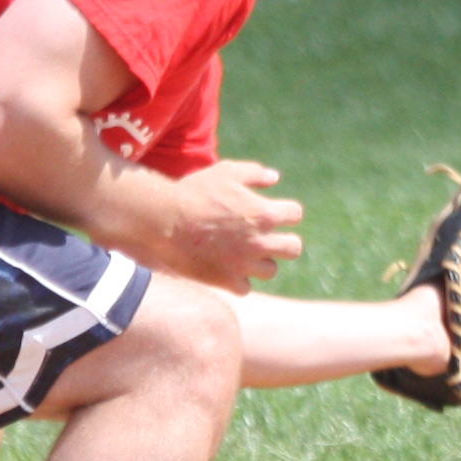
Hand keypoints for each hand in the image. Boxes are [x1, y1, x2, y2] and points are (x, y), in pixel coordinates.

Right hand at [153, 159, 303, 293]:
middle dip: (284, 242)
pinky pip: (245, 287)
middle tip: (266, 238)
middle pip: (293, 248)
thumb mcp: (226, 172)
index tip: (273, 212)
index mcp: (264, 214)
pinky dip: (238, 280)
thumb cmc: (195, 192)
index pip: (295, 214)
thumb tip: (274, 178)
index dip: (286, 211)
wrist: (164, 220)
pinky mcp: (226, 281)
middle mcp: (260, 241)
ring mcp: (244, 264)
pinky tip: (226, 268)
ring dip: (261, 262)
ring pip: (270, 270)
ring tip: (244, 254)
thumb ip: (254, 173)